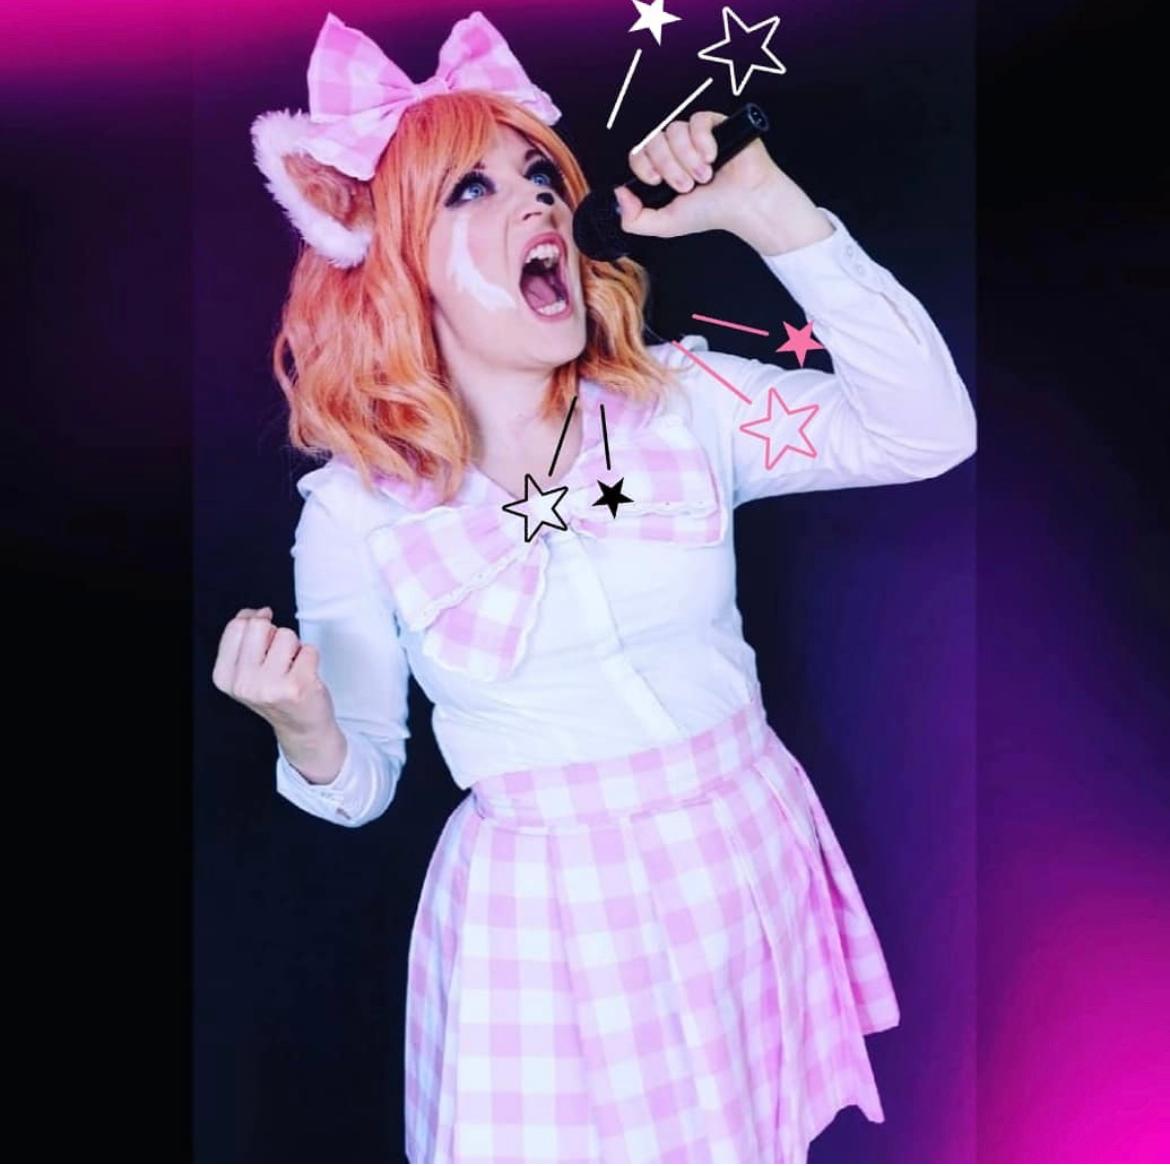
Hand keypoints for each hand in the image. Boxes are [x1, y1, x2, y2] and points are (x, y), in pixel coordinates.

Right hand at [211, 606, 335, 738]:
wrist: (301, 727)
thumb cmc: (277, 692)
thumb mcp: (248, 668)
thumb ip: (245, 636)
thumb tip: (258, 612)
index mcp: (224, 677)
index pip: (236, 626)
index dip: (255, 624)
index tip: (264, 642)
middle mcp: (243, 683)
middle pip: (259, 625)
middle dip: (275, 635)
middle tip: (279, 659)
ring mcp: (270, 686)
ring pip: (286, 634)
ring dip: (294, 647)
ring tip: (292, 669)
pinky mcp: (297, 686)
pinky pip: (309, 648)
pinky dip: (311, 658)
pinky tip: (305, 677)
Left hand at [614, 110, 783, 240]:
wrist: (745, 205)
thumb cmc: (711, 213)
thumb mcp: (665, 224)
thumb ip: (635, 219)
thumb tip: (617, 194)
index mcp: (663, 169)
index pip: (638, 154)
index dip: (643, 166)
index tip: (657, 183)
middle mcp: (676, 151)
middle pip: (654, 141)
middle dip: (669, 167)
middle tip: (688, 186)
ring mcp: (695, 136)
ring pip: (674, 131)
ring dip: (687, 158)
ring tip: (705, 176)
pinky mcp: (715, 124)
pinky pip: (697, 121)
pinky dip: (702, 141)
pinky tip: (713, 156)